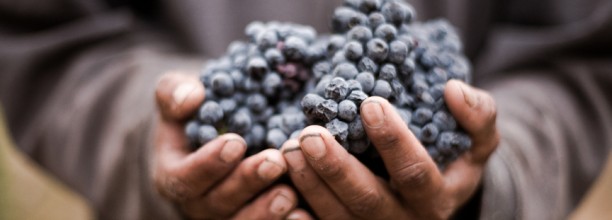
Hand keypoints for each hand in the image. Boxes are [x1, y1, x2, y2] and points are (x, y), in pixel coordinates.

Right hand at [153, 72, 302, 218]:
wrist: (211, 138)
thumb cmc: (193, 115)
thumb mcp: (176, 95)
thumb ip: (174, 92)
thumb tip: (191, 96)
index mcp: (175, 175)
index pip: (186, 177)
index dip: (209, 164)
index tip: (236, 142)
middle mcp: (199, 203)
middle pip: (220, 202)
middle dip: (248, 182)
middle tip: (275, 161)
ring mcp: (227, 216)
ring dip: (266, 210)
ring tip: (290, 192)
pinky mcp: (253, 217)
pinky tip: (303, 212)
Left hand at [281, 79, 498, 218]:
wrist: (436, 201)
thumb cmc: (454, 165)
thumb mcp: (479, 143)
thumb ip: (478, 117)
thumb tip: (454, 90)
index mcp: (437, 199)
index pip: (415, 173)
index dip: (393, 141)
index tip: (370, 103)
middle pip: (367, 200)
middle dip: (336, 168)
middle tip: (310, 135)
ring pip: (337, 216)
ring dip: (309, 183)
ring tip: (289, 148)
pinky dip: (300, 211)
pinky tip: (282, 185)